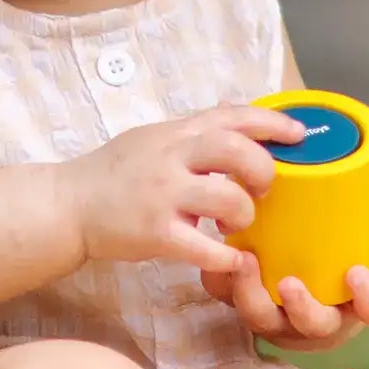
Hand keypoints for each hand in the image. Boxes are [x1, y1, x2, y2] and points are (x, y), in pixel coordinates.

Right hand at [62, 104, 308, 270]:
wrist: (68, 205)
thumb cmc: (113, 173)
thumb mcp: (152, 138)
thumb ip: (192, 130)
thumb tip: (236, 109)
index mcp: (174, 133)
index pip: (231, 116)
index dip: (272, 123)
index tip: (299, 135)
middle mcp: (170, 159)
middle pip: (235, 150)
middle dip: (262, 170)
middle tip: (262, 188)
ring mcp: (163, 196)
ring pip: (227, 199)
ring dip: (243, 214)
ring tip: (236, 223)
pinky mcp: (156, 234)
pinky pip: (206, 248)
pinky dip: (226, 257)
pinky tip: (229, 259)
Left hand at [202, 190, 368, 350]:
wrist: (293, 260)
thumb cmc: (342, 259)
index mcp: (356, 304)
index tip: (356, 273)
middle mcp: (316, 320)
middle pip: (314, 326)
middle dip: (303, 309)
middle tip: (290, 282)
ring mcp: (277, 318)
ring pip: (262, 319)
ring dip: (253, 293)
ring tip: (247, 260)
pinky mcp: (242, 303)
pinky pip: (226, 297)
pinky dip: (222, 278)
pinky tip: (222, 253)